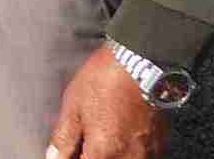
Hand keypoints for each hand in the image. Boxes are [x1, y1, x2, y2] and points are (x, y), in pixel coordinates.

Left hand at [47, 46, 169, 158]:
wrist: (140, 64)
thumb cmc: (104, 81)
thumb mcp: (73, 107)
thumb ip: (64, 138)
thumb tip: (54, 156)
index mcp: (104, 153)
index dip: (73, 158)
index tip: (69, 151)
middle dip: (91, 155)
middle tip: (84, 141)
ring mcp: (147, 153)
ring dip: (109, 155)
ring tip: (102, 134)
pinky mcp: (159, 144)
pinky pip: (139, 157)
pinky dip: (126, 151)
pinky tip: (118, 134)